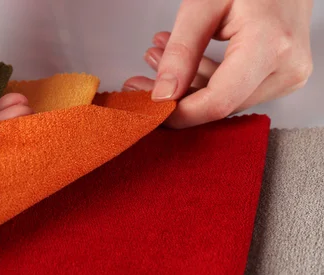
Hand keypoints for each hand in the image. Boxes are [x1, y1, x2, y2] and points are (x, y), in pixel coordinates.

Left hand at [123, 0, 312, 127]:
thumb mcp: (205, 5)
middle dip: (175, 96)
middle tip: (140, 82)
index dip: (178, 113)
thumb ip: (182, 50)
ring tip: (155, 58)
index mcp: (270, 47)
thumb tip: (163, 94)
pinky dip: (205, 79)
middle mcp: (286, 69)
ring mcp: (287, 76)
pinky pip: (235, 91)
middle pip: (218, 104)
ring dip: (186, 85)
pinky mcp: (282, 77)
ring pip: (224, 101)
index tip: (147, 109)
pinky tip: (182, 63)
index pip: (217, 102)